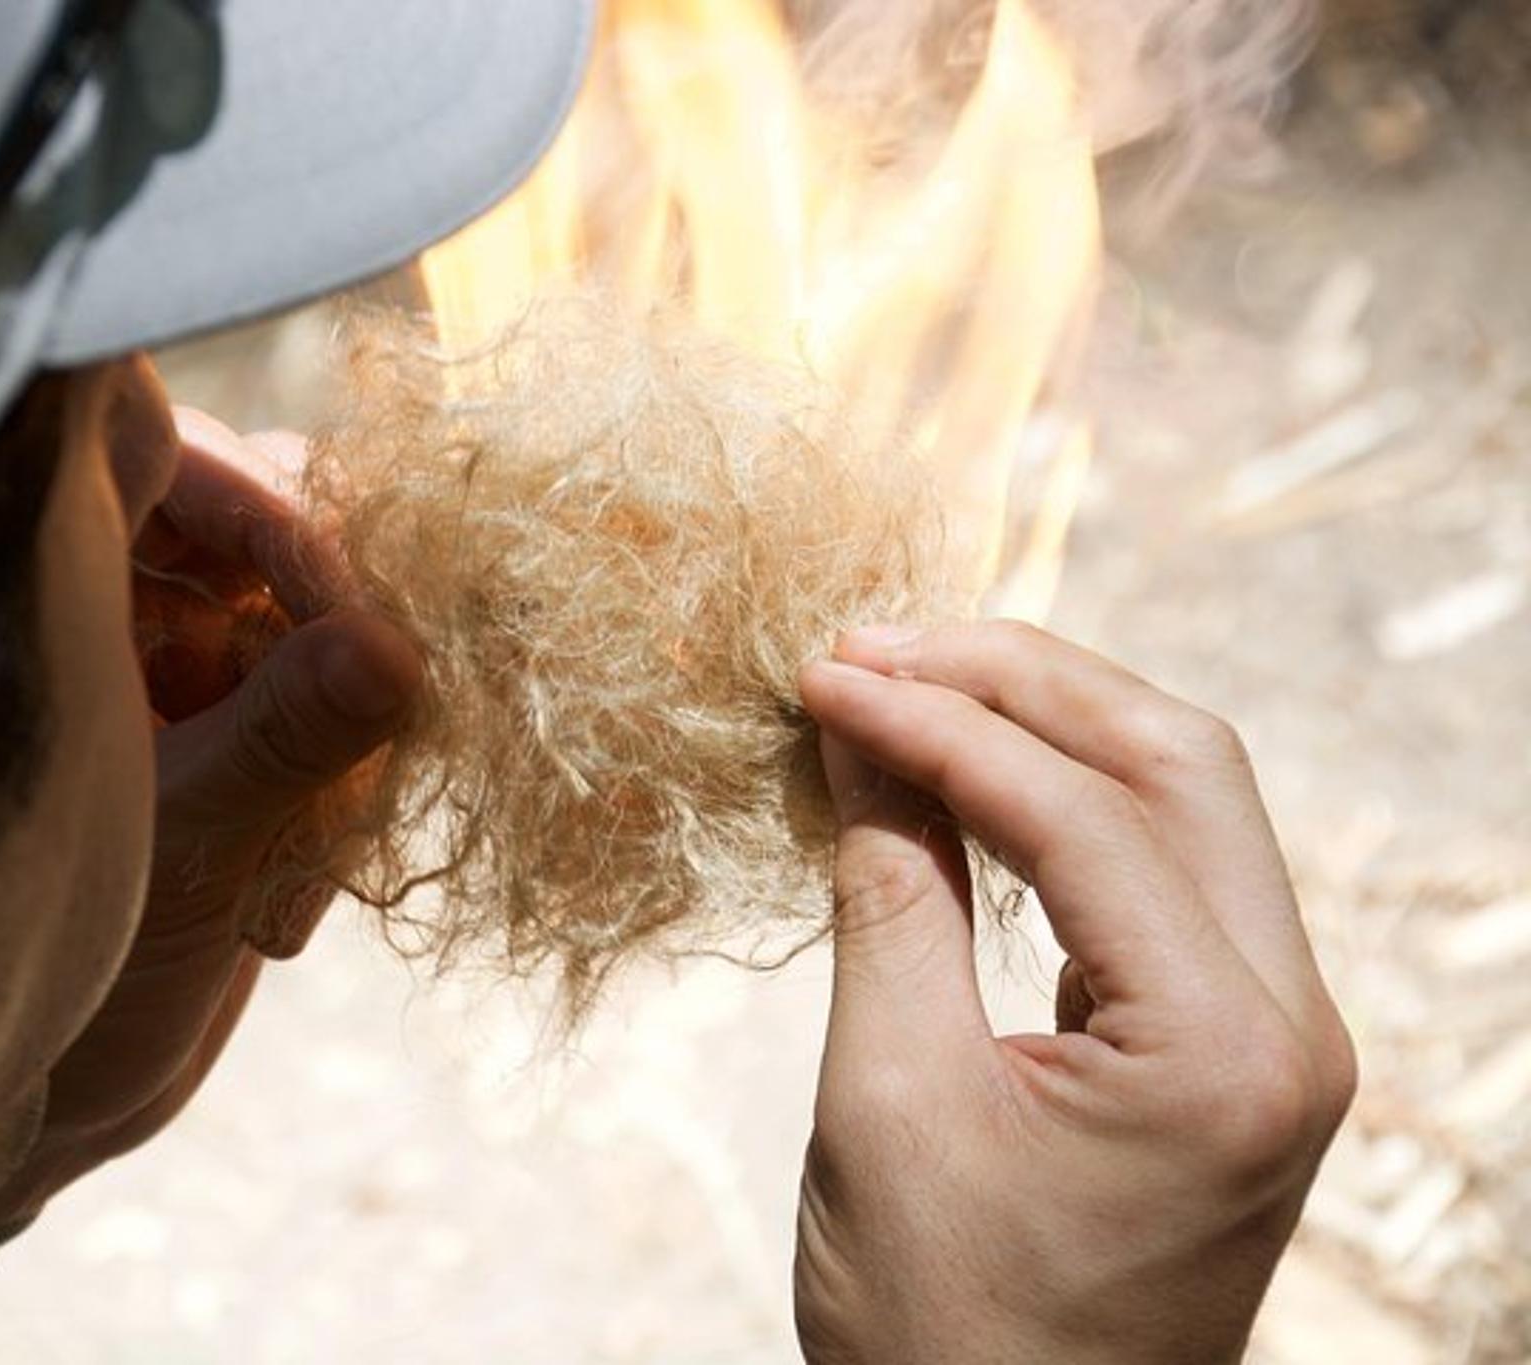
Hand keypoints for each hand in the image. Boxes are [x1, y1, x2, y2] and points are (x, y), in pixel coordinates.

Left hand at [0, 382, 421, 1219]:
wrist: (46, 1103)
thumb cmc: (46, 975)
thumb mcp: (183, 847)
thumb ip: (285, 739)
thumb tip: (395, 649)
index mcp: (49, 588)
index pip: (185, 467)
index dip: (280, 523)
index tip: (357, 626)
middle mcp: (116, 606)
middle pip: (275, 541)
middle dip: (334, 647)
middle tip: (369, 731)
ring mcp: (180, 671)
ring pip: (324, 634)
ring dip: (343, 750)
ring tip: (294, 868)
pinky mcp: (234, 737)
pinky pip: (337, 719)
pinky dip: (339, 805)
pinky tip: (283, 913)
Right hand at [792, 621, 1354, 1364]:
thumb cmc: (940, 1329)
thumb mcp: (888, 1101)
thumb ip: (888, 897)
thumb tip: (863, 734)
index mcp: (1226, 1057)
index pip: (1082, 816)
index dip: (940, 725)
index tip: (824, 674)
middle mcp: (1291, 1027)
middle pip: (1179, 764)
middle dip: (1018, 681)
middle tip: (875, 644)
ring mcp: (1276, 1035)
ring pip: (1186, 799)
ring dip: (1045, 723)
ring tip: (908, 681)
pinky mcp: (1233, 1045)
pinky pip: (1164, 870)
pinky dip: (1061, 801)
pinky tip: (964, 775)